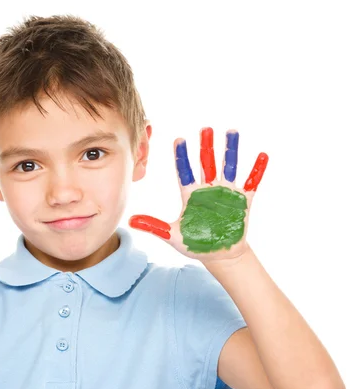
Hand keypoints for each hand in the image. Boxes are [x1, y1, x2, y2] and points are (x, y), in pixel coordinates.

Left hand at [129, 127, 267, 262]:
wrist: (219, 256)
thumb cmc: (195, 244)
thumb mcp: (172, 235)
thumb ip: (153, 226)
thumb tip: (130, 221)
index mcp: (190, 195)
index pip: (184, 171)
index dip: (182, 156)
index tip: (179, 139)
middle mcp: (208, 189)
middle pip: (206, 163)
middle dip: (206, 146)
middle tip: (205, 128)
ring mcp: (226, 193)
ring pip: (229, 166)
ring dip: (230, 150)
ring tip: (231, 131)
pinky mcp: (243, 201)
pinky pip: (252, 182)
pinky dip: (256, 170)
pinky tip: (261, 155)